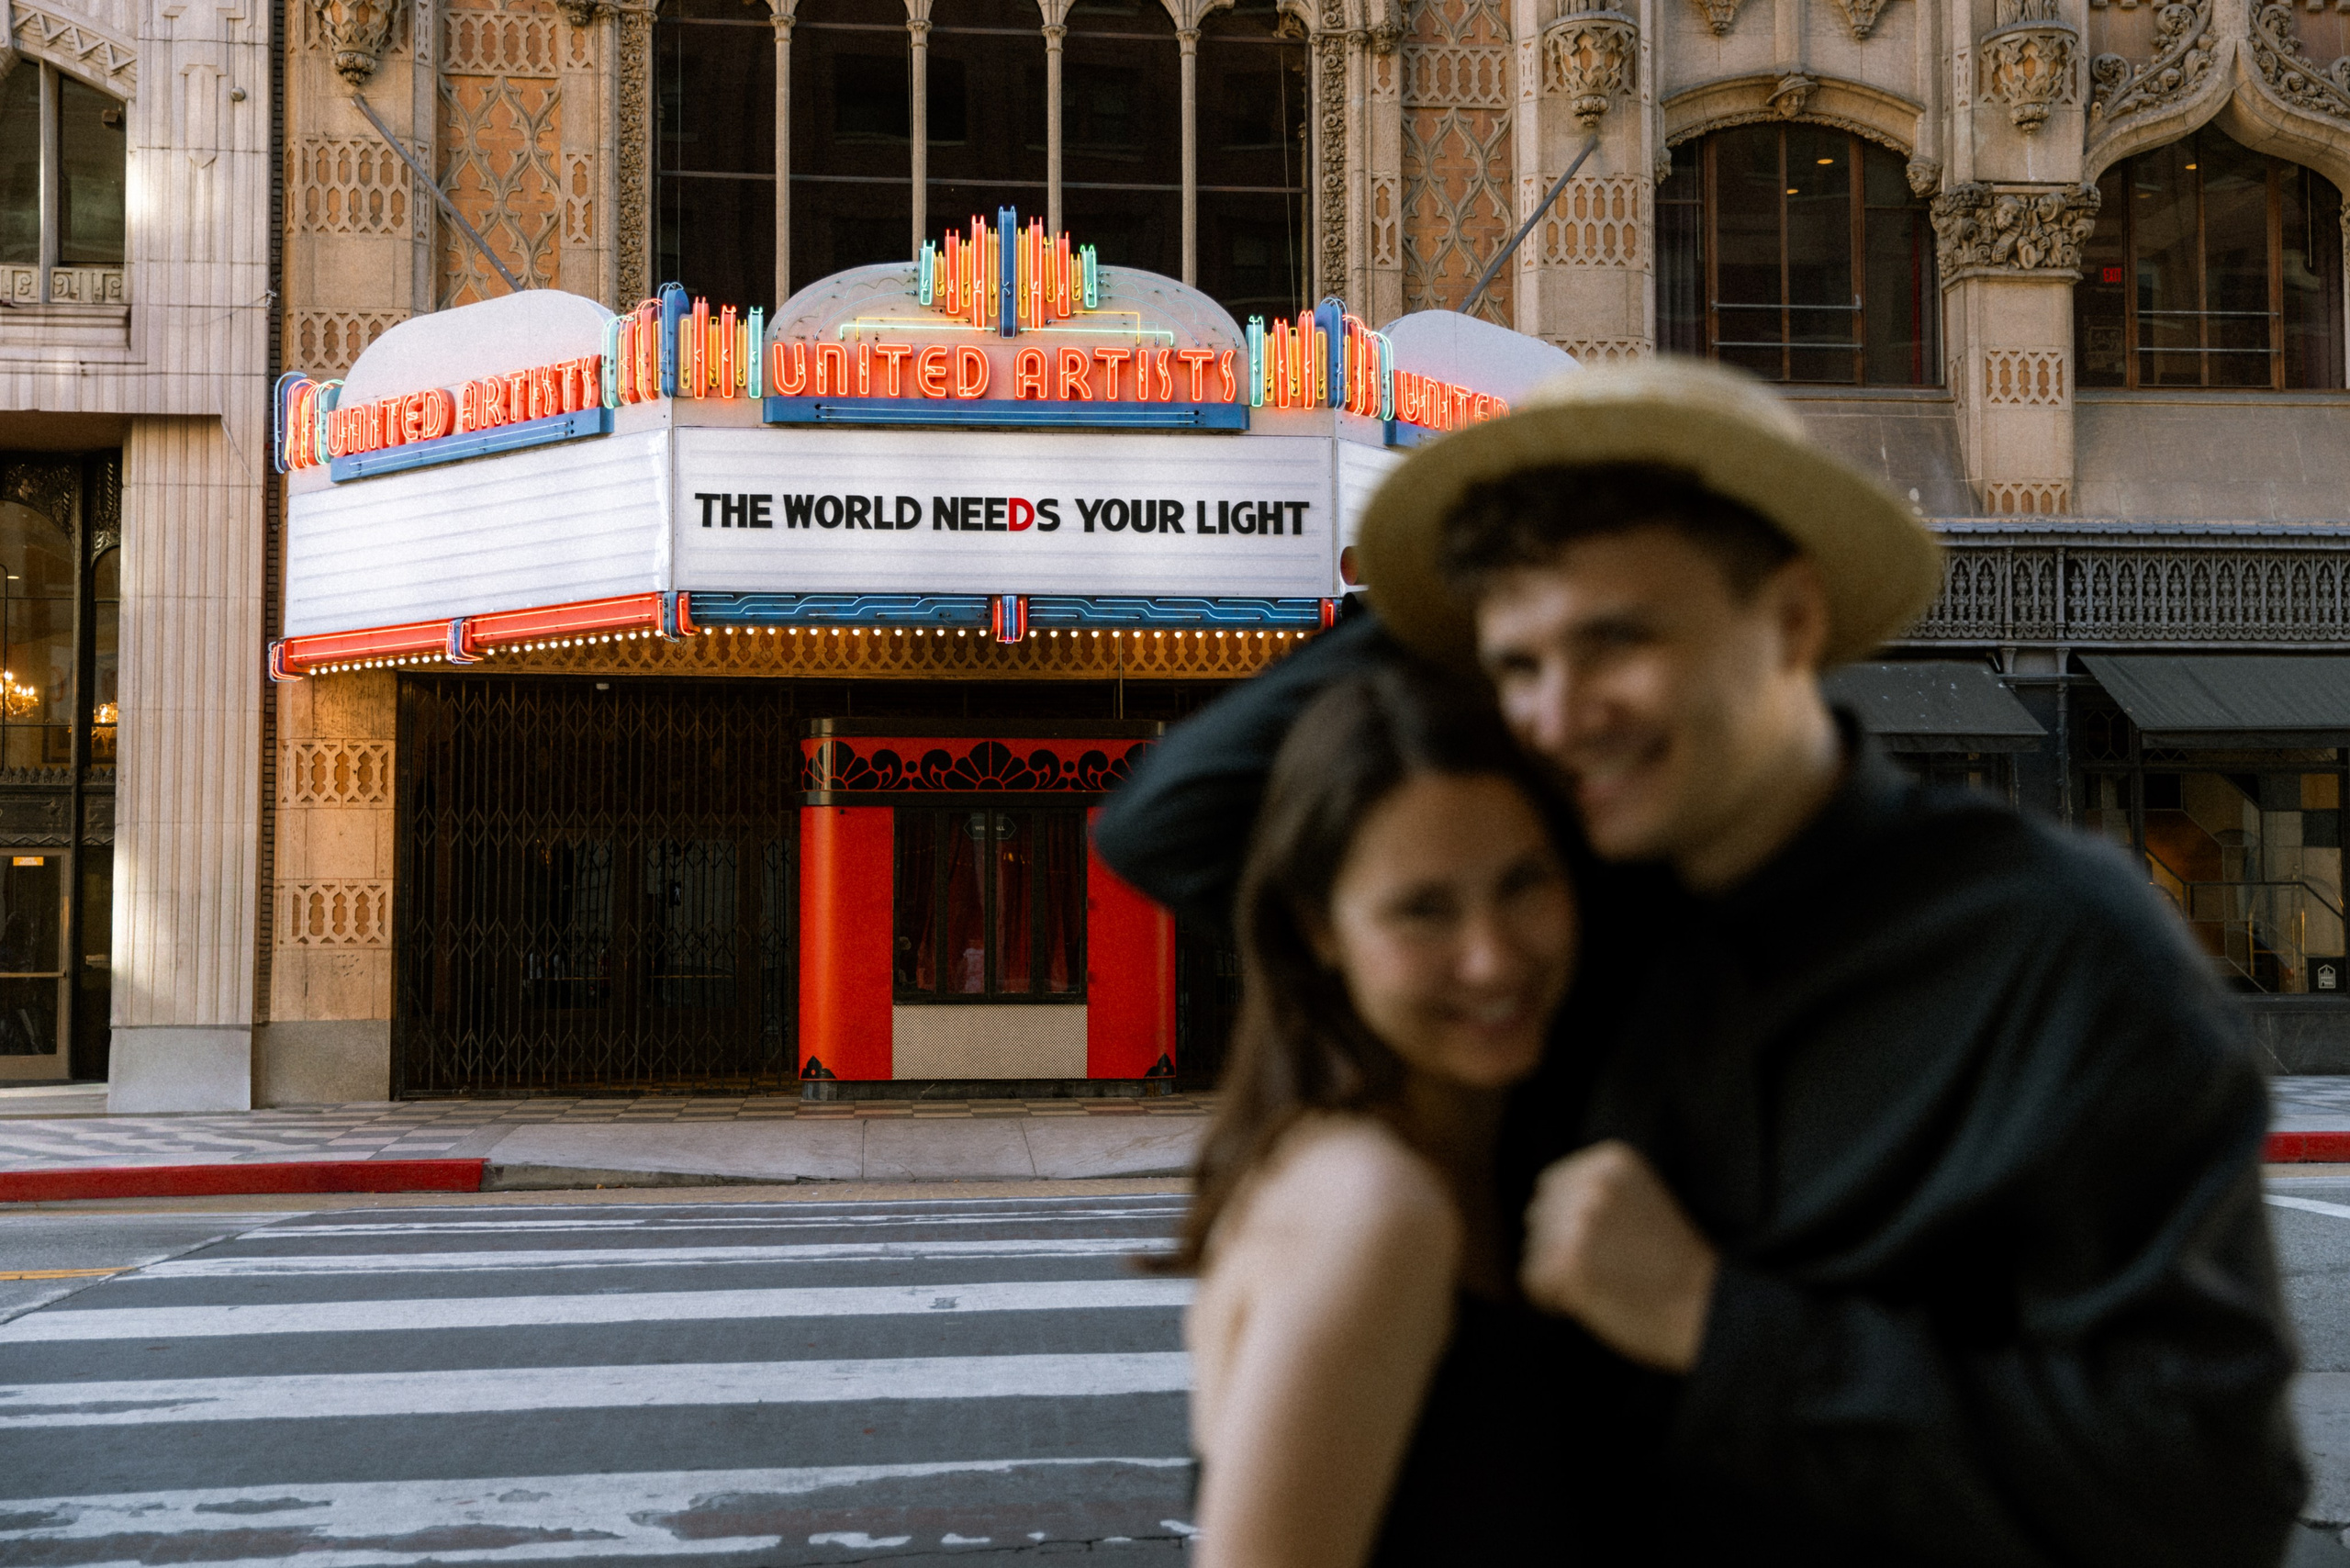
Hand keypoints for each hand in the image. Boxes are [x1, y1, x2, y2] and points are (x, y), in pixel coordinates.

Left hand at [1519, 1140, 1718, 1372]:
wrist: (1706, 1309)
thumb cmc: (1672, 1263)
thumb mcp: (1638, 1198)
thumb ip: (1590, 1189)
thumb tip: (1534, 1204)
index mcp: (1610, 1160)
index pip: (1551, 1188)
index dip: (1571, 1224)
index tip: (1613, 1244)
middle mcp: (1592, 1183)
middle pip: (1537, 1218)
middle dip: (1561, 1248)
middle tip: (1612, 1269)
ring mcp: (1579, 1223)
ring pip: (1532, 1250)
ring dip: (1558, 1274)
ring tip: (1608, 1282)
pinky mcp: (1568, 1265)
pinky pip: (1531, 1282)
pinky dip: (1554, 1299)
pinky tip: (1594, 1300)